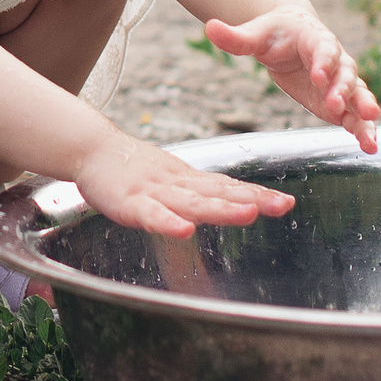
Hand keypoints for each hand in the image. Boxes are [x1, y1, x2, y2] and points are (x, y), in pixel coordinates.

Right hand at [72, 135, 294, 237]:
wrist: (92, 148)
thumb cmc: (133, 169)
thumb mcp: (173, 179)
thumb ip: (200, 192)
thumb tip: (236, 202)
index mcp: (189, 180)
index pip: (229, 187)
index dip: (258, 194)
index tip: (288, 202)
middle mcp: (178, 184)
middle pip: (220, 193)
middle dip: (253, 200)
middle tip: (284, 205)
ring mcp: (154, 192)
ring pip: (192, 202)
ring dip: (221, 209)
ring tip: (249, 214)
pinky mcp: (130, 203)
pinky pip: (151, 215)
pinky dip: (168, 223)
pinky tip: (184, 231)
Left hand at [201, 8, 380, 151]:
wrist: (291, 37)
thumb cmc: (274, 33)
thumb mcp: (255, 34)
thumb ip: (235, 37)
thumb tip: (209, 28)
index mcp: (315, 38)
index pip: (323, 48)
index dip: (322, 61)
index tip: (317, 76)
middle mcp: (334, 59)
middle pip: (344, 73)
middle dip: (343, 90)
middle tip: (337, 105)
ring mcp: (339, 82)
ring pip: (358, 95)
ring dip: (364, 113)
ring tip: (371, 136)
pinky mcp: (339, 100)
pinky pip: (355, 114)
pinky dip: (363, 128)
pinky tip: (369, 145)